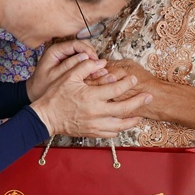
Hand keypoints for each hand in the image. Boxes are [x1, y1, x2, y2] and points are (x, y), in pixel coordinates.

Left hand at [26, 40, 97, 101]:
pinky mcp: (69, 62)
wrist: (36, 93)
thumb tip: (85, 57)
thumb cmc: (42, 86)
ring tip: (97, 70)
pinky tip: (93, 72)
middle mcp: (61, 50)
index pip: (76, 43)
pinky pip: (82, 59)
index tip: (95, 59)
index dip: (88, 50)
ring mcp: (66, 56)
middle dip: (91, 54)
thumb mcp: (55, 76)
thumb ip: (69, 65)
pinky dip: (89, 64)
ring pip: (84, 52)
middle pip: (82, 45)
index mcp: (55, 50)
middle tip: (98, 65)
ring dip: (92, 59)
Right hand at [29, 57, 151, 137]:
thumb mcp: (68, 77)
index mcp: (91, 97)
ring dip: (132, 120)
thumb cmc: (55, 96)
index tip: (133, 79)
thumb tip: (101, 61)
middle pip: (124, 109)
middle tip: (148, 97)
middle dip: (138, 102)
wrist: (45, 118)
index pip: (116, 90)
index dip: (127, 83)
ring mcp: (94, 125)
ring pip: (120, 125)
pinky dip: (119, 129)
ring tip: (140, 115)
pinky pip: (110, 133)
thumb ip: (85, 67)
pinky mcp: (91, 132)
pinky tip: (122, 124)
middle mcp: (95, 112)